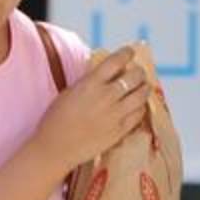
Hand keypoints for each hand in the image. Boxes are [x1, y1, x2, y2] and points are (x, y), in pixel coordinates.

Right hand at [32, 46, 151, 175]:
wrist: (55, 148)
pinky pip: (139, 114)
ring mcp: (115, 115)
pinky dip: (141, 106)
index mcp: (90, 84)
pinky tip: (137, 105)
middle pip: (134, 77)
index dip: (126, 53)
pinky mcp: (120, 130)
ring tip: (142, 86)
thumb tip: (106, 72)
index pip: (116, 61)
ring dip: (144, 88)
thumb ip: (89, 81)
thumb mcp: (69, 92)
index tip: (129, 52)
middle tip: (137, 72)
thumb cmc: (56, 119)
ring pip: (142, 95)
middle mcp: (106, 97)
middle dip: (138, 71)